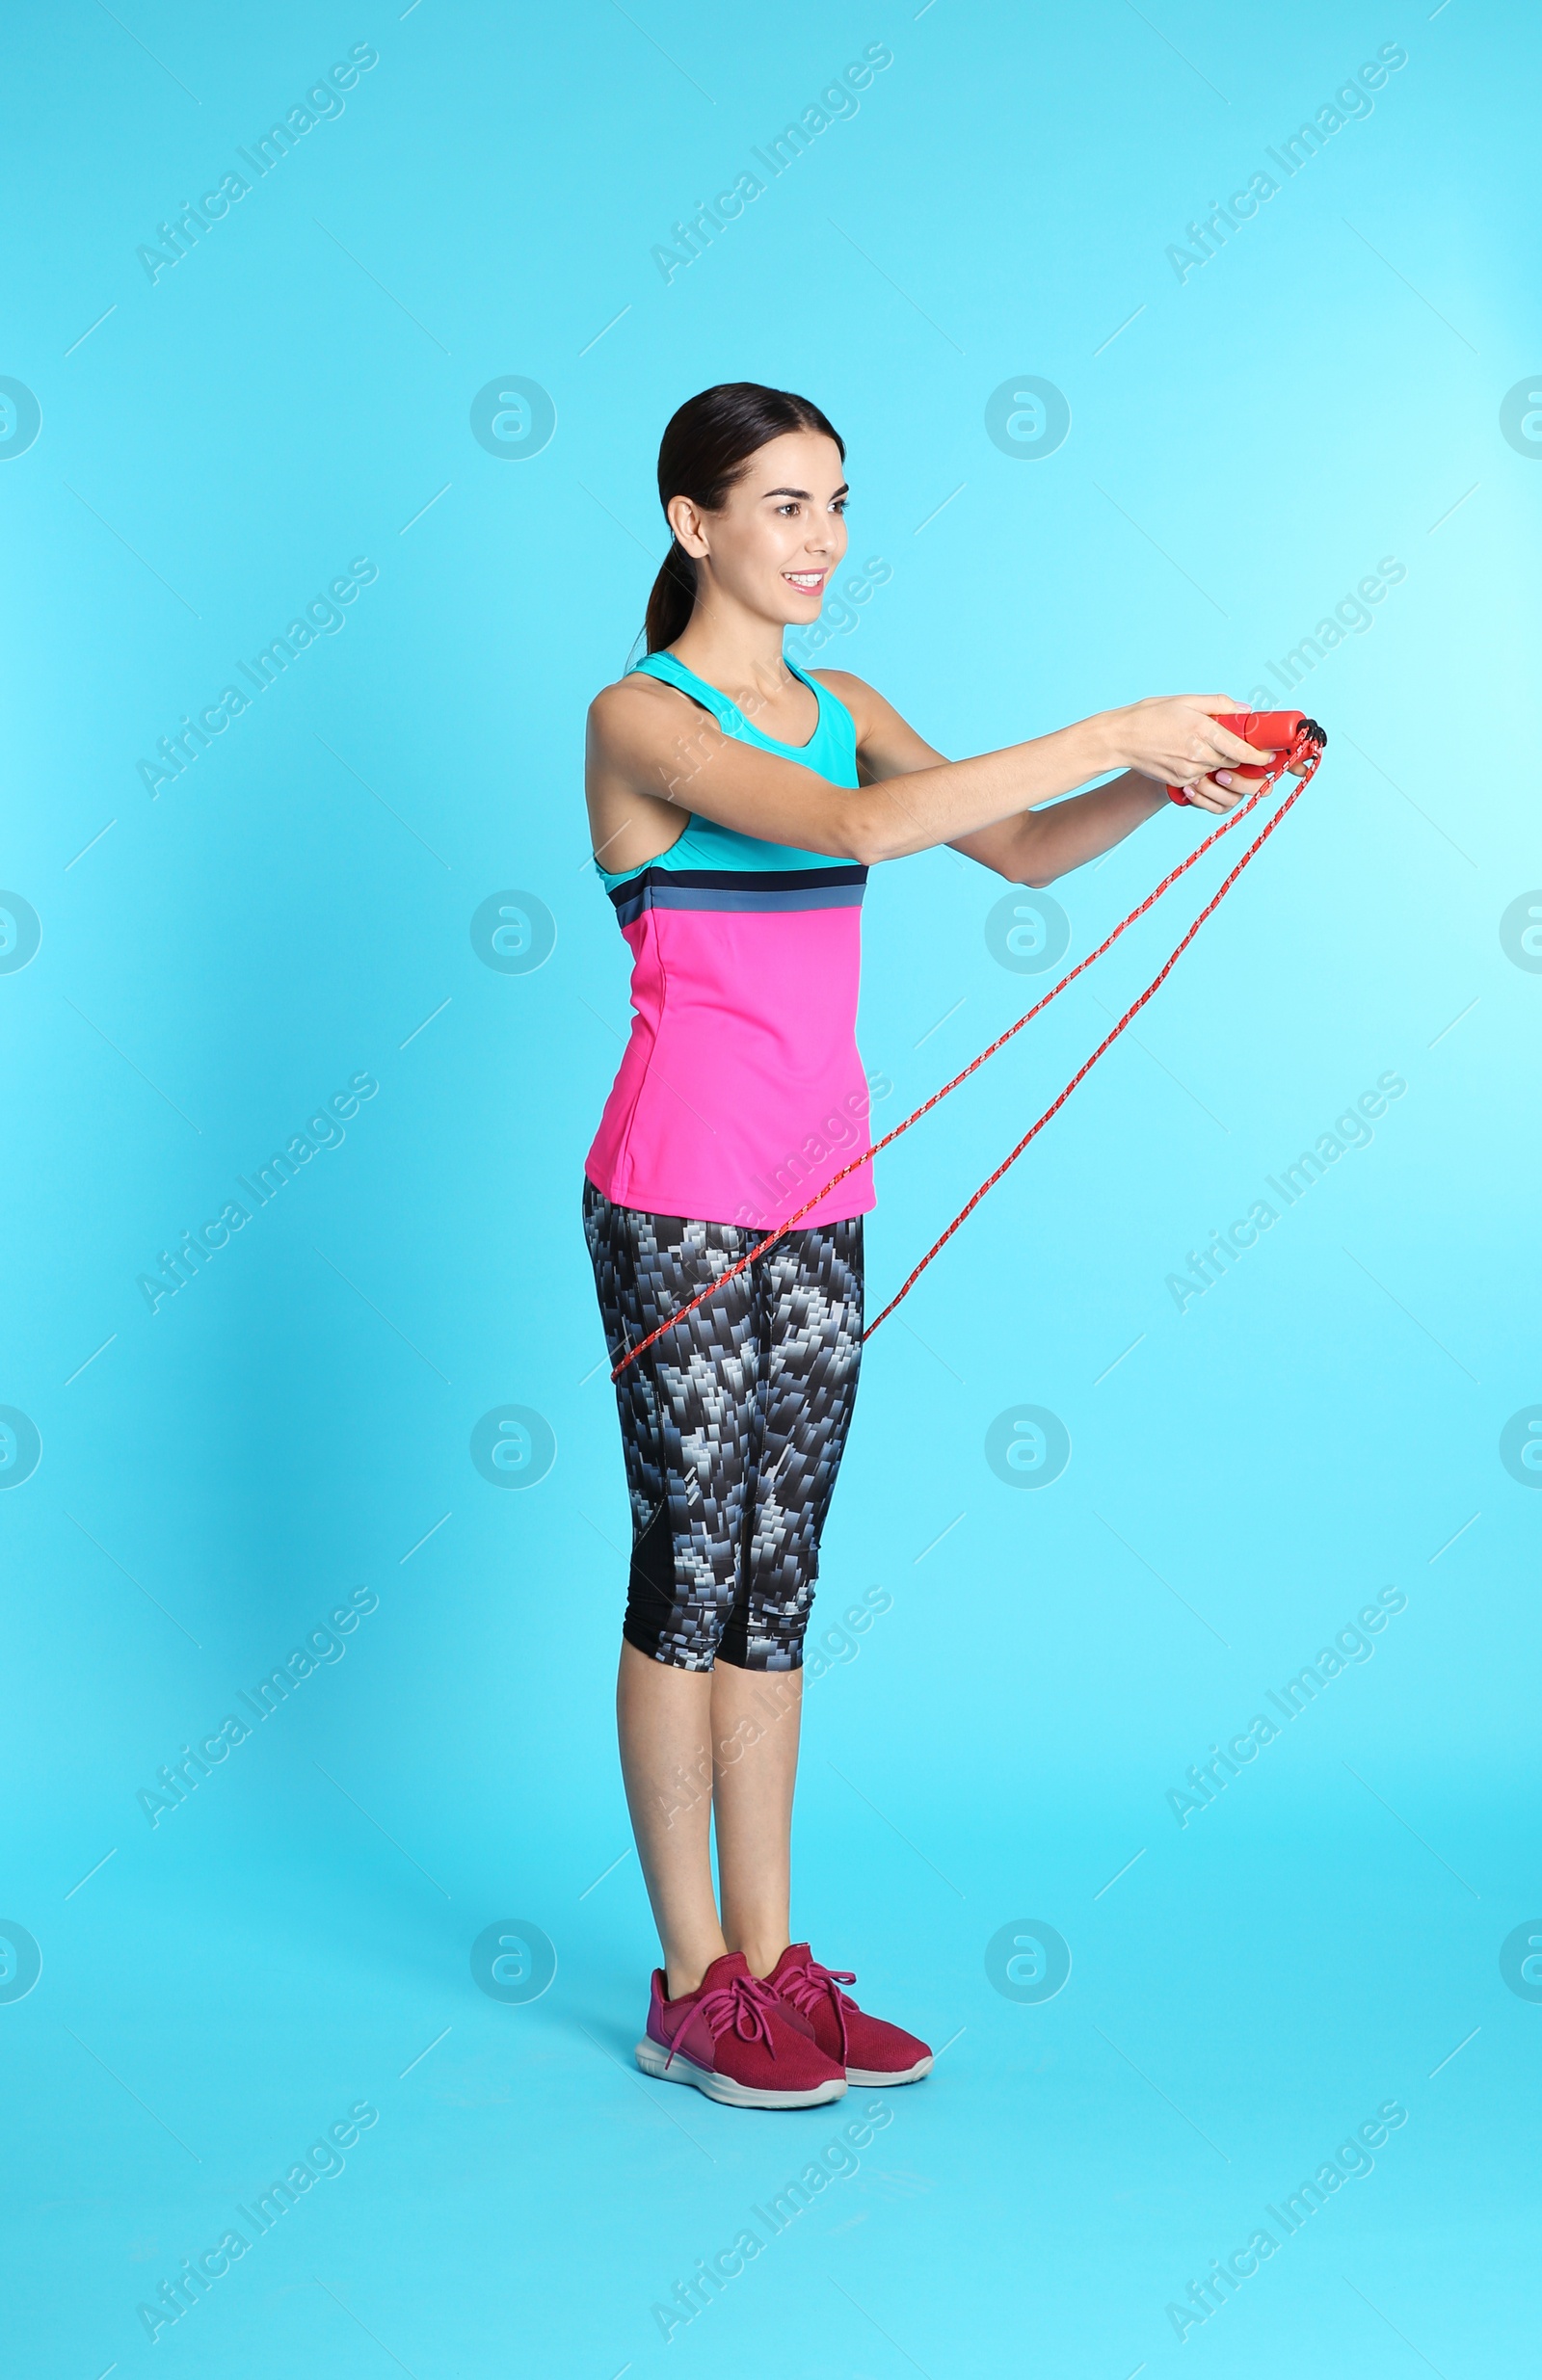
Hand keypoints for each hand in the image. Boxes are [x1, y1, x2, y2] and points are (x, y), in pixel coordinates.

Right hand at [1108, 695, 1279, 812]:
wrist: (1120, 738)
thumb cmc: (1151, 715)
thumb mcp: (1185, 700)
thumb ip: (1218, 704)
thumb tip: (1244, 710)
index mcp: (1203, 730)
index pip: (1242, 750)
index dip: (1260, 757)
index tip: (1268, 757)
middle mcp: (1198, 754)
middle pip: (1233, 763)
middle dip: (1242, 759)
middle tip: (1246, 750)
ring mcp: (1189, 771)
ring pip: (1218, 771)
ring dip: (1222, 763)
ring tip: (1210, 748)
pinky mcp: (1180, 781)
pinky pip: (1202, 778)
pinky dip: (1204, 769)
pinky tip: (1191, 756)